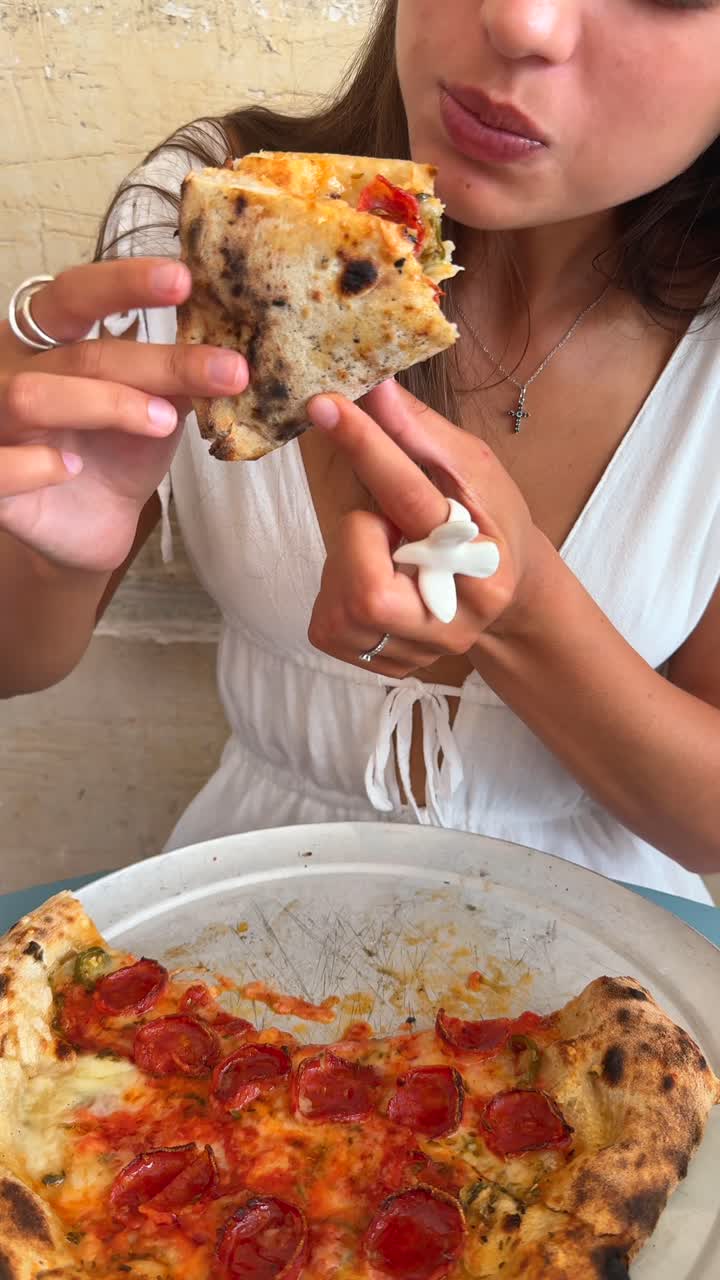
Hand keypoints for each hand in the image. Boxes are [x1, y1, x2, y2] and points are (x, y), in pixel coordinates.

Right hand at [0, 260, 247, 571]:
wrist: (95, 521)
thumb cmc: (118, 451)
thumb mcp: (156, 406)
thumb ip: (178, 377)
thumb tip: (234, 352)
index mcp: (48, 340)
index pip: (75, 294)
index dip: (124, 283)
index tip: (183, 280)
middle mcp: (15, 371)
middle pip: (78, 353)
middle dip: (155, 363)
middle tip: (223, 370)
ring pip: (33, 396)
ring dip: (106, 405)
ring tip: (162, 423)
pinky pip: (0, 465)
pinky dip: (36, 464)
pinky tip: (70, 469)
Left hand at [306, 379, 537, 676]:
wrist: (505, 600)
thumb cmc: (488, 523)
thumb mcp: (473, 470)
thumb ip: (419, 432)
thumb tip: (373, 383)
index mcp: (483, 558)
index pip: (413, 497)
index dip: (367, 447)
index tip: (326, 405)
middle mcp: (455, 618)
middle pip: (366, 584)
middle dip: (357, 537)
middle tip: (379, 521)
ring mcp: (420, 651)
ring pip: (341, 606)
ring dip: (345, 563)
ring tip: (380, 550)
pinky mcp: (383, 665)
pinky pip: (328, 625)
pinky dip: (336, 590)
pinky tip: (369, 578)